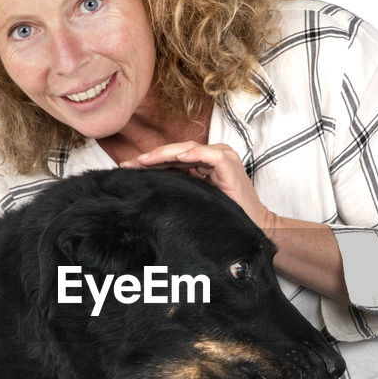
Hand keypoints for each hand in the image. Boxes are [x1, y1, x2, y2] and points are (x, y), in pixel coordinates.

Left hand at [120, 142, 271, 230]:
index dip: (149, 162)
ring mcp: (222, 158)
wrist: (250, 229)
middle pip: (176, 151)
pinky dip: (192, 155)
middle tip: (128, 165)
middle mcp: (212, 156)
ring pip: (188, 149)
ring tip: (144, 160)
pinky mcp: (229, 165)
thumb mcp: (193, 200)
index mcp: (202, 163)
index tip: (126, 170)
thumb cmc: (223, 217)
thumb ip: (176, 188)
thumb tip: (145, 189)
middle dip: (150, 158)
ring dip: (164, 154)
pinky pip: (208, 155)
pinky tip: (176, 158)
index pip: (171, 158)